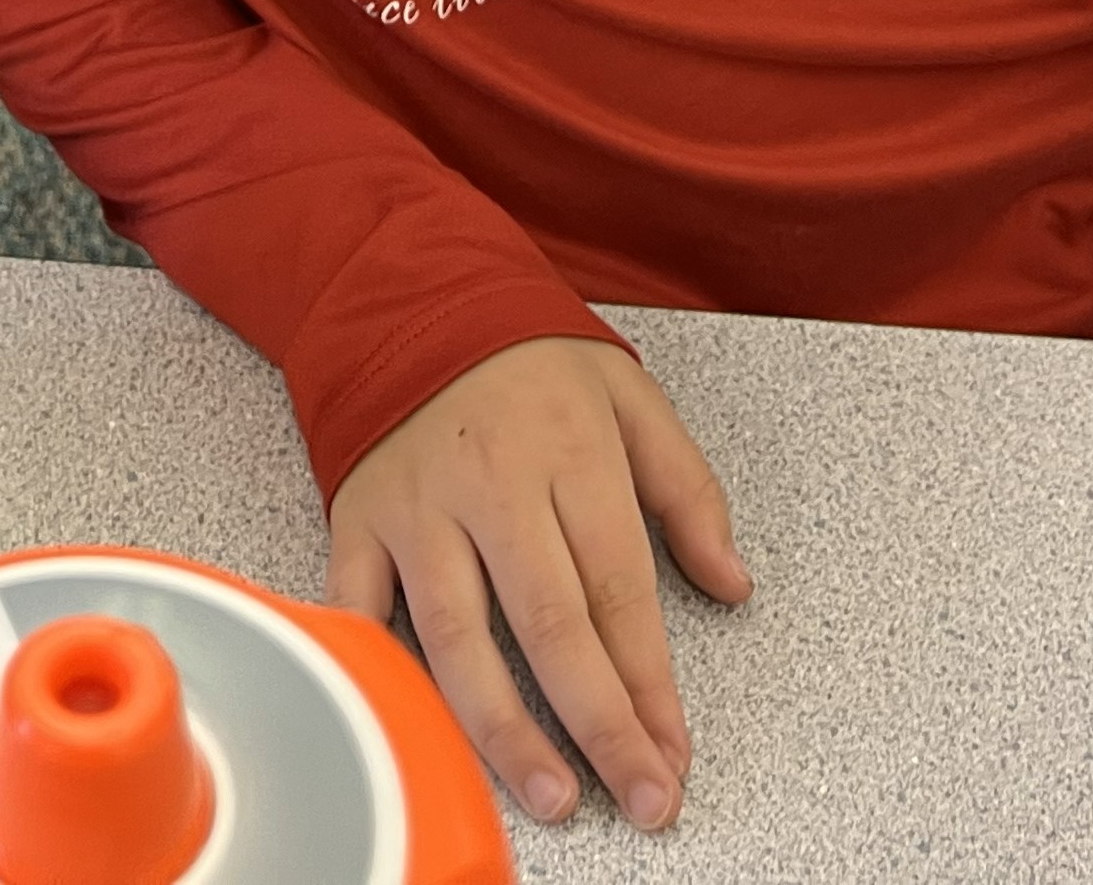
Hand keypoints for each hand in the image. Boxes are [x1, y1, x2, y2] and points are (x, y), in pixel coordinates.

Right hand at [324, 337, 750, 830]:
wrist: (412, 295)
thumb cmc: (526, 355)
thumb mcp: (631, 396)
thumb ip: (689, 491)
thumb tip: (732, 583)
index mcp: (570, 454)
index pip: (620, 590)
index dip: (651, 684)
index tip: (674, 754)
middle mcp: (493, 485)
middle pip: (550, 624)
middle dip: (600, 724)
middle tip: (639, 796)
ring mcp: (420, 507)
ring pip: (458, 635)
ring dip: (504, 727)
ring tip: (550, 794)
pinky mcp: (359, 519)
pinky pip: (360, 605)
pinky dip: (377, 667)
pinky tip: (412, 727)